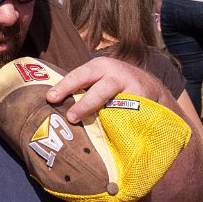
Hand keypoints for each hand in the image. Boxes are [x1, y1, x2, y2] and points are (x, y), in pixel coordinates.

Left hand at [46, 57, 167, 123]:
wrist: (151, 87)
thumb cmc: (114, 83)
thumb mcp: (99, 77)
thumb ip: (81, 87)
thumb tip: (52, 103)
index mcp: (100, 66)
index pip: (80, 75)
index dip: (65, 86)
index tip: (51, 98)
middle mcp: (117, 75)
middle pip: (100, 89)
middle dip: (85, 104)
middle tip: (71, 117)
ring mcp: (134, 89)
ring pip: (117, 104)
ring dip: (104, 117)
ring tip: (94, 130)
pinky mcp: (146, 105)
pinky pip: (132, 117)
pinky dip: (123, 125)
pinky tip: (115, 135)